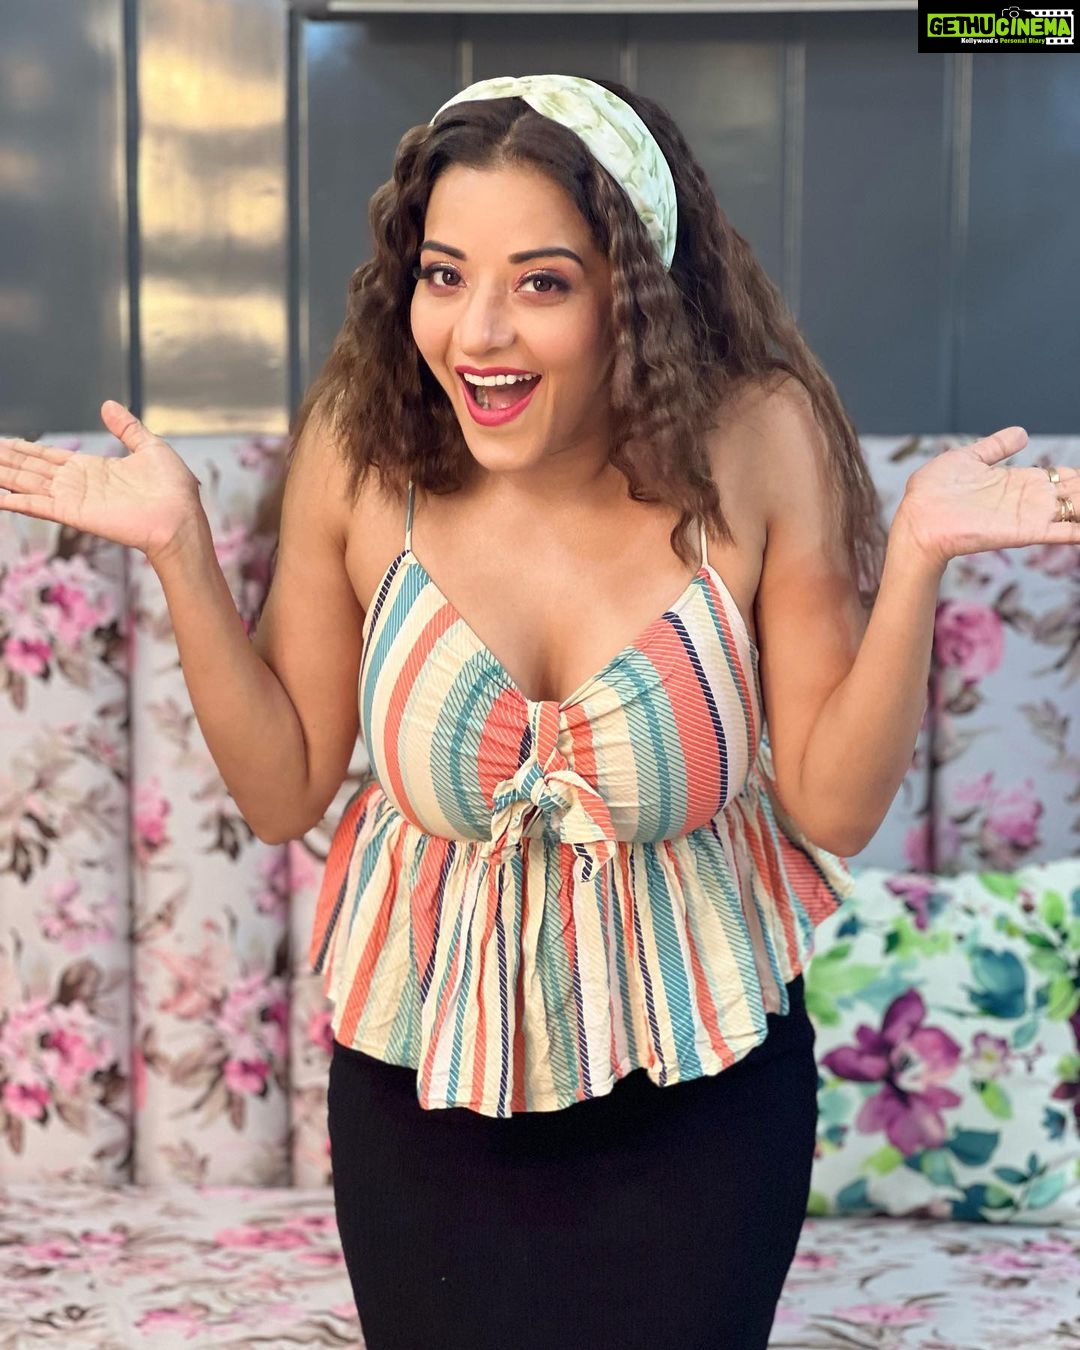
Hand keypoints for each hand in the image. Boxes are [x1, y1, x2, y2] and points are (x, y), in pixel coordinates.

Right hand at [0, 400, 202, 563]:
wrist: (181, 517)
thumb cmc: (173, 490)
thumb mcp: (150, 447)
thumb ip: (126, 427)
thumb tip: (107, 405)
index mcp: (92, 468)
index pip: (48, 457)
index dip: (24, 449)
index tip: (4, 442)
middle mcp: (77, 484)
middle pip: (30, 469)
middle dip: (6, 459)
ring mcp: (73, 499)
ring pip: (26, 483)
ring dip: (3, 475)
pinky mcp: (74, 513)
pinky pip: (36, 505)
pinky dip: (14, 501)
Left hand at [894, 425, 1078, 570]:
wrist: (917, 518)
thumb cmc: (933, 491)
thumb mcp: (968, 458)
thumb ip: (995, 447)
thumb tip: (1022, 433)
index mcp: (1015, 481)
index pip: (1056, 476)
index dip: (1073, 474)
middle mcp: (1025, 500)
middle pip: (1070, 492)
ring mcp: (1027, 516)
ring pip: (1073, 510)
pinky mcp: (1023, 532)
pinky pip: (1062, 533)